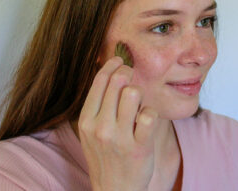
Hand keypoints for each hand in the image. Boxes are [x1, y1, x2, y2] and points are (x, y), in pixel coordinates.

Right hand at [77, 56, 158, 190]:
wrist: (114, 190)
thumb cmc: (105, 156)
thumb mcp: (92, 131)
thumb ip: (98, 105)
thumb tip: (109, 72)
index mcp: (87, 120)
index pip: (99, 81)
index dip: (112, 65)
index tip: (120, 60)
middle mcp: (100, 127)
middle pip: (117, 81)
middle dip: (128, 72)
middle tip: (132, 75)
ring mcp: (119, 138)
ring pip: (133, 93)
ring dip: (139, 94)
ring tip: (137, 104)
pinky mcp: (139, 147)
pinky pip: (149, 115)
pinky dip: (150, 114)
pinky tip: (146, 121)